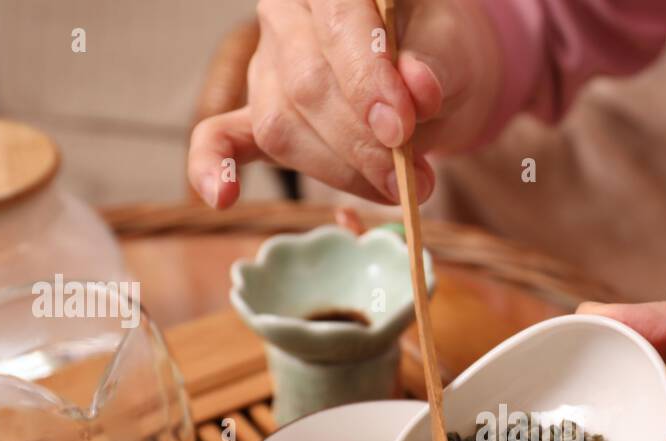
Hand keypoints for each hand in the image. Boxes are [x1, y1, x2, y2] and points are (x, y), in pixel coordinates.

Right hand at [188, 0, 500, 206]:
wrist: (427, 77)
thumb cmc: (435, 53)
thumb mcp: (450, 51)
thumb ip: (435, 65)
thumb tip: (418, 91)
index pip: (339, 26)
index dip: (367, 83)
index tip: (400, 130)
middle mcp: (286, 17)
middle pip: (306, 86)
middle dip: (362, 144)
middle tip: (412, 179)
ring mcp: (265, 68)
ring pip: (282, 127)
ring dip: (340, 172)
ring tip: (396, 189)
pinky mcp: (257, 114)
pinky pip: (219, 137)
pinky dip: (215, 167)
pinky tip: (222, 196)